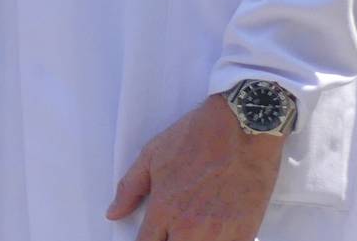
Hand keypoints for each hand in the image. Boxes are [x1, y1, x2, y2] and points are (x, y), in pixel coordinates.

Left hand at [106, 95, 282, 240]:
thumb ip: (130, 188)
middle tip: (171, 232)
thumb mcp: (152, 155)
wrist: (242, 127)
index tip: (151, 236)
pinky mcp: (244, 234)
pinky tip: (215, 234)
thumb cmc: (196, 137)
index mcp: (163, 210)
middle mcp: (188, 228)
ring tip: (192, 232)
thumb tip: (113, 213)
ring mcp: (217, 235)